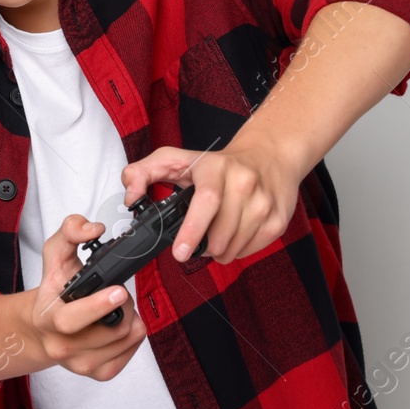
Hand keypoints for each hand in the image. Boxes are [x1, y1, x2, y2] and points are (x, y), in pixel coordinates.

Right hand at [27, 214, 146, 380]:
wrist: (40, 329)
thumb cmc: (52, 291)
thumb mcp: (54, 255)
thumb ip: (70, 231)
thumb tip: (93, 228)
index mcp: (48, 319)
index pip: (72, 320)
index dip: (98, 306)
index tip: (119, 291)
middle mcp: (62, 347)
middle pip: (113, 330)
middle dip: (125, 305)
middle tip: (117, 292)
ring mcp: (82, 364)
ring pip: (128, 338)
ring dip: (130, 317)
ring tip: (116, 307)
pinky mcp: (99, 373)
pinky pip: (133, 351)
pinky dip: (132, 334)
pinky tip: (118, 323)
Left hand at [120, 143, 302, 265]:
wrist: (269, 156)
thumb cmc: (218, 163)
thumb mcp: (175, 159)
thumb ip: (142, 173)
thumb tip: (131, 197)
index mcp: (216, 167)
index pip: (207, 201)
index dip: (192, 231)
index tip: (179, 252)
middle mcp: (244, 182)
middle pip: (220, 233)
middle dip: (202, 247)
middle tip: (193, 243)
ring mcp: (264, 202)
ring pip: (234, 247)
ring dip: (218, 251)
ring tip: (214, 235)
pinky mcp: (278, 220)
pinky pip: (250, 250)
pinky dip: (237, 250)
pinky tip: (233, 233)